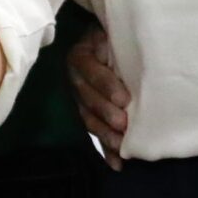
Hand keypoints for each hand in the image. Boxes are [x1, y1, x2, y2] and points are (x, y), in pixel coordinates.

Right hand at [68, 27, 128, 168]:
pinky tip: (117, 164)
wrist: (98, 42)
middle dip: (107, 114)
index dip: (107, 86)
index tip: (124, 99)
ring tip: (122, 147)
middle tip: (124, 126)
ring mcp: (78, 100)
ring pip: (89, 120)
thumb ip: (112, 44)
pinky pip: (93, 134)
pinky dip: (105, 151)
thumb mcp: (109, 33)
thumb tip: (123, 57)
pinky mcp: (85, 115)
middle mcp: (74, 80)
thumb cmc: (109, 37)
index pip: (91, 72)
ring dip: (106, 135)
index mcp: (79, 57)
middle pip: (89, 100)